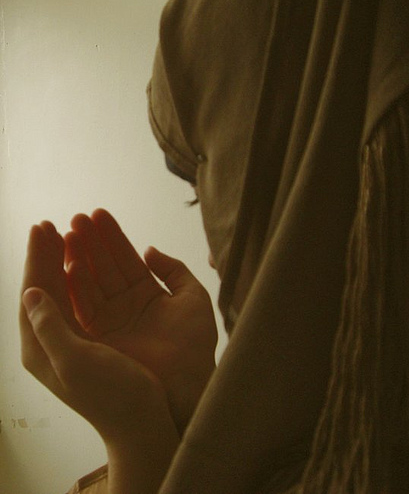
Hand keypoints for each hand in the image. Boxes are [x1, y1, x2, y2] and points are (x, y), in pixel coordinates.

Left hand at [20, 224, 178, 492]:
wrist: (140, 421)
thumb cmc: (112, 395)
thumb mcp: (75, 363)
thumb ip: (49, 327)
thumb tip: (29, 292)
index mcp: (42, 347)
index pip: (33, 291)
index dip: (37, 258)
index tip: (42, 228)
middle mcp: (52, 340)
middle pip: (45, 286)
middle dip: (46, 254)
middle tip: (49, 225)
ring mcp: (73, 338)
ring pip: (65, 290)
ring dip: (65, 260)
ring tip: (68, 233)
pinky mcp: (94, 337)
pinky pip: (84, 300)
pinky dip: (83, 277)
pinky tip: (86, 263)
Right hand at [64, 209, 217, 431]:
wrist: (186, 384)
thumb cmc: (195, 342)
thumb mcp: (192, 296)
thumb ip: (173, 269)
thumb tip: (149, 249)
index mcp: (148, 292)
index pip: (126, 257)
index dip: (113, 236)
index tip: (98, 214)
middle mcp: (126, 303)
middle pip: (104, 266)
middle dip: (91, 241)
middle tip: (76, 218)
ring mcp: (111, 318)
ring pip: (91, 282)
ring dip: (79, 258)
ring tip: (68, 233)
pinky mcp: (98, 336)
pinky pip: (84, 306)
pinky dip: (76, 286)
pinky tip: (69, 264)